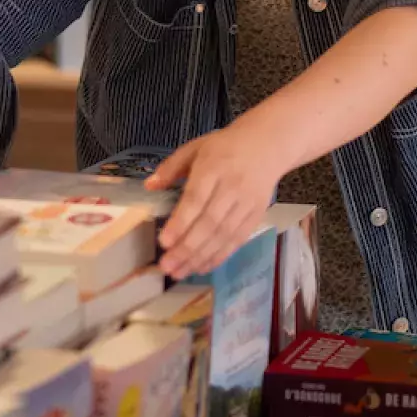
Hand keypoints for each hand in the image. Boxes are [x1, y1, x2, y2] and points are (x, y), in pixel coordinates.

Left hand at [144, 124, 291, 277]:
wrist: (267, 144)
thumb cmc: (225, 146)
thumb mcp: (195, 148)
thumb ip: (171, 167)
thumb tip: (149, 186)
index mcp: (213, 167)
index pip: (196, 199)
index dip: (181, 223)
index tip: (164, 242)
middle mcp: (232, 187)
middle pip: (209, 222)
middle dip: (187, 248)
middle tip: (167, 267)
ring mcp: (246, 203)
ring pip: (223, 235)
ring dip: (201, 257)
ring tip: (180, 272)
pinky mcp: (257, 215)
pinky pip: (237, 240)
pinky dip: (220, 256)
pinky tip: (203, 267)